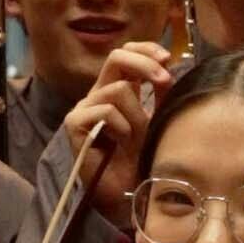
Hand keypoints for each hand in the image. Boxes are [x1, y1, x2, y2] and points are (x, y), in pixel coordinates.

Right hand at [61, 41, 174, 221]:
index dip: (145, 49)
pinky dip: (121, 127)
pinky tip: (122, 143)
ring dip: (136, 114)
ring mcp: (85, 108)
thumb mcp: (157, 120)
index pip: (126, 53)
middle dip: (144, 65)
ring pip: (117, 90)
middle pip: (116, 57)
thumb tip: (169, 66)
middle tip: (164, 80)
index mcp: (117, 88)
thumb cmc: (140, 158)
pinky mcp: (74, 124)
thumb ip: (160, 94)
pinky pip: (105, 111)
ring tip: (137, 137)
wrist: (125, 192)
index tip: (167, 58)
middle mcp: (99, 94)